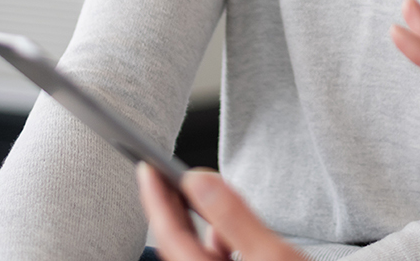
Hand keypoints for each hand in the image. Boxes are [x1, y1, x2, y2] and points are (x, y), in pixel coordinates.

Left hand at [138, 164, 307, 260]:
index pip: (169, 235)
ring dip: (190, 225)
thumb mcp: (271, 255)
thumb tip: (200, 181)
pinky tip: (223, 233)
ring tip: (191, 196)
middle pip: (176, 247)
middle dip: (168, 208)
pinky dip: (213, 243)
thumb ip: (233, 217)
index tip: (148, 168)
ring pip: (193, 256)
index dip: (156, 198)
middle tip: (159, 173)